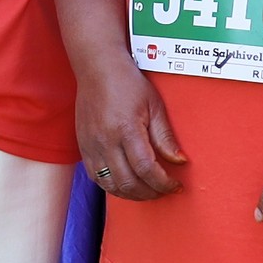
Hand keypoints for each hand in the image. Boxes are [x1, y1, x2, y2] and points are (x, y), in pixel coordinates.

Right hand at [78, 56, 183, 199]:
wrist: (97, 69)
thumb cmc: (128, 83)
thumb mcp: (154, 105)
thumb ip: (165, 136)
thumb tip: (179, 161)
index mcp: (125, 129)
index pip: (146, 169)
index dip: (163, 183)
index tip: (175, 185)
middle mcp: (105, 141)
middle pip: (128, 182)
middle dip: (150, 192)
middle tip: (164, 190)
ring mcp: (91, 146)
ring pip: (110, 185)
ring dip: (132, 194)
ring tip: (147, 190)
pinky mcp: (83, 147)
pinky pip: (96, 177)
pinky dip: (113, 186)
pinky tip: (126, 183)